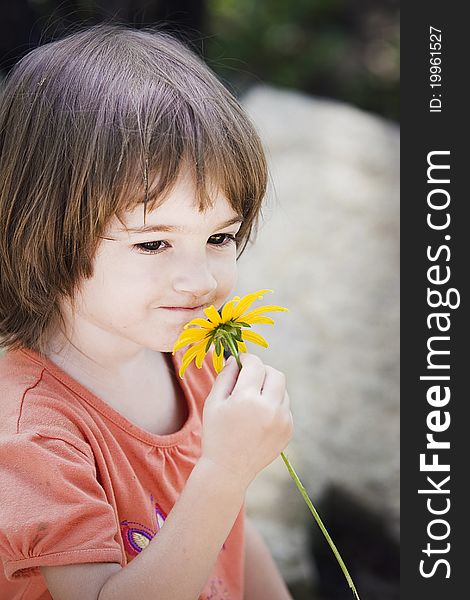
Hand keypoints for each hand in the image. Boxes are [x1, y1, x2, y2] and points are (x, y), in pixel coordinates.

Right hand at [200, 353, 292, 488]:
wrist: (229, 469)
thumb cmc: (216, 433)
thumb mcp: (213, 402)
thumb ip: (225, 376)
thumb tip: (236, 359)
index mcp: (247, 399)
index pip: (255, 365)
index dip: (247, 359)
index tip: (241, 361)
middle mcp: (269, 408)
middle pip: (275, 374)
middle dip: (263, 371)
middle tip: (249, 378)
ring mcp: (282, 420)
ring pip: (282, 390)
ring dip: (269, 389)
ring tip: (252, 402)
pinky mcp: (288, 430)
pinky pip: (285, 407)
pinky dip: (274, 406)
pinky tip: (259, 418)